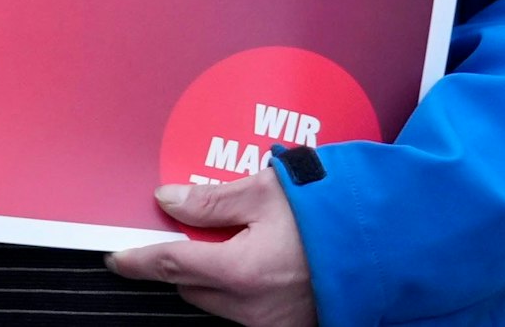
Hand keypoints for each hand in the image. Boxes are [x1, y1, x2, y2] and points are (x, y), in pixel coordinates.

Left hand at [107, 169, 315, 326]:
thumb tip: (170, 201)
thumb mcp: (266, 191)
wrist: (387, 245)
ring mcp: (271, 324)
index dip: (138, 259)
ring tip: (240, 237)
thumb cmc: (331, 213)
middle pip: (192, 287)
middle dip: (184, 260)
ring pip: (218, 302)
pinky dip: (241, 287)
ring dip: (215, 274)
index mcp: (241, 272)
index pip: (170, 266)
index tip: (117, 256)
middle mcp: (251, 308)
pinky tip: (260, 258)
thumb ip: (212, 200)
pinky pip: (246, 310)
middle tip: (196, 228)